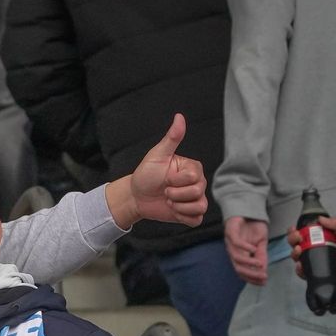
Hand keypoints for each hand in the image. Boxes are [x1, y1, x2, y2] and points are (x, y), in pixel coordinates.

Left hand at [108, 114, 207, 229]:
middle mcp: (197, 183)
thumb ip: (172, 138)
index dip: (176, 181)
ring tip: (168, 200)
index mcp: (192, 168)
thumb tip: (179, 116)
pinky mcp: (190, 214)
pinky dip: (183, 217)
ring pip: (199, 207)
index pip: (194, 177)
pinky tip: (173, 210)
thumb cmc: (146, 174)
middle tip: (164, 190)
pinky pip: (196, 219)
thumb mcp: (157, 155)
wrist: (136, 196)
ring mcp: (194, 199)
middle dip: (175, 194)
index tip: (165, 178)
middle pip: (197, 192)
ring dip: (179, 206)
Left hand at [224, 216, 269, 284]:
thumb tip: (264, 271)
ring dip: (249, 263)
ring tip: (260, 264)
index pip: (242, 272)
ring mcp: (230, 242)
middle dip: (250, 274)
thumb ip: (261, 256)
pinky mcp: (231, 231)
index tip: (263, 282)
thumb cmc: (253, 228)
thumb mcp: (261, 243)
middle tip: (263, 276)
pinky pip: (235, 242)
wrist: (249, 210)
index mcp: (239, 255)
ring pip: (236, 257)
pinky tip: (254, 249)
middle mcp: (233, 251)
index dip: (251, 278)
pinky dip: (244, 247)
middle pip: (238, 268)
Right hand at [286, 215, 335, 282]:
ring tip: (299, 251)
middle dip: (293, 241)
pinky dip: (300, 270)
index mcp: (321, 237)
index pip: (303, 232)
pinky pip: (305, 272)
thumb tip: (321, 218)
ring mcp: (317, 260)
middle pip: (297, 244)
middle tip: (298, 239)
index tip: (295, 229)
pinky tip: (301, 266)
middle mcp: (316, 248)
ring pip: (298, 257)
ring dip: (294, 254)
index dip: (295, 231)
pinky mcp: (319, 271)